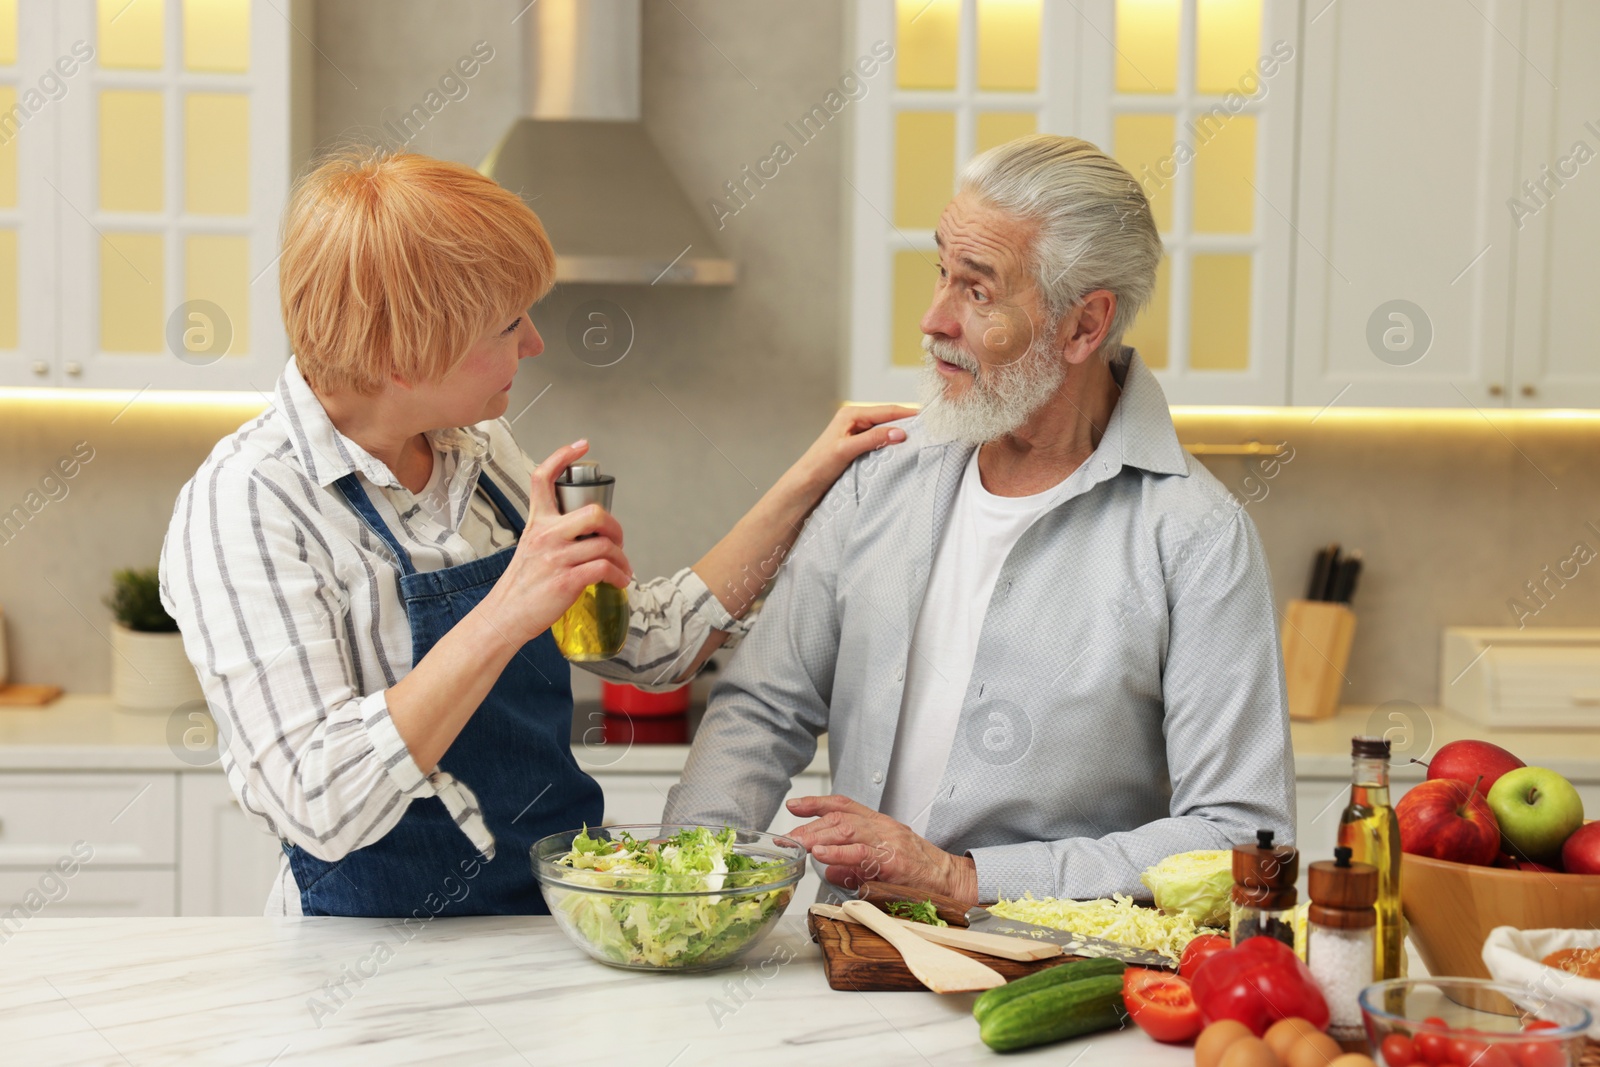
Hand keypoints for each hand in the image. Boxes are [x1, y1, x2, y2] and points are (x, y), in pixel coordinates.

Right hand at [478, 439, 632, 646]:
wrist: (505, 616)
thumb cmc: (521, 586)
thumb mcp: (529, 548)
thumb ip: (552, 534)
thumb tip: (586, 534)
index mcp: (537, 523)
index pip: (543, 478)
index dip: (562, 456)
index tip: (581, 445)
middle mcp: (546, 535)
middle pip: (594, 512)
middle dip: (615, 526)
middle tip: (618, 541)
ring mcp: (556, 557)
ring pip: (605, 545)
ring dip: (622, 559)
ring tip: (622, 570)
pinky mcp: (566, 580)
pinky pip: (605, 569)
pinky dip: (619, 576)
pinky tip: (619, 581)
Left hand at [783, 404, 916, 503]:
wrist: (804, 484)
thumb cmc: (818, 465)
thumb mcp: (846, 450)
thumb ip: (873, 439)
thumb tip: (900, 432)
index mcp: (851, 414)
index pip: (887, 410)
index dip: (908, 413)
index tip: (929, 417)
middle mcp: (855, 420)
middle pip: (889, 418)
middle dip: (908, 423)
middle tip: (930, 428)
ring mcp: (857, 433)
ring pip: (886, 430)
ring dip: (901, 434)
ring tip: (921, 438)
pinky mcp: (858, 446)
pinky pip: (881, 441)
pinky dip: (892, 444)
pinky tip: (902, 450)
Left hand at [783, 794, 978, 907]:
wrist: (952, 881)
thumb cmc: (919, 874)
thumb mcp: (881, 865)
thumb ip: (852, 865)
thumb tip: (826, 868)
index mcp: (880, 824)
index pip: (844, 805)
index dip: (816, 803)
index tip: (794, 806)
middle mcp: (883, 826)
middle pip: (839, 817)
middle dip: (809, 826)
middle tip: (788, 839)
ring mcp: (889, 841)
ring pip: (846, 829)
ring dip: (817, 836)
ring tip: (797, 844)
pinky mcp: (893, 860)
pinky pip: (860, 852)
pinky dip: (837, 852)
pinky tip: (820, 855)